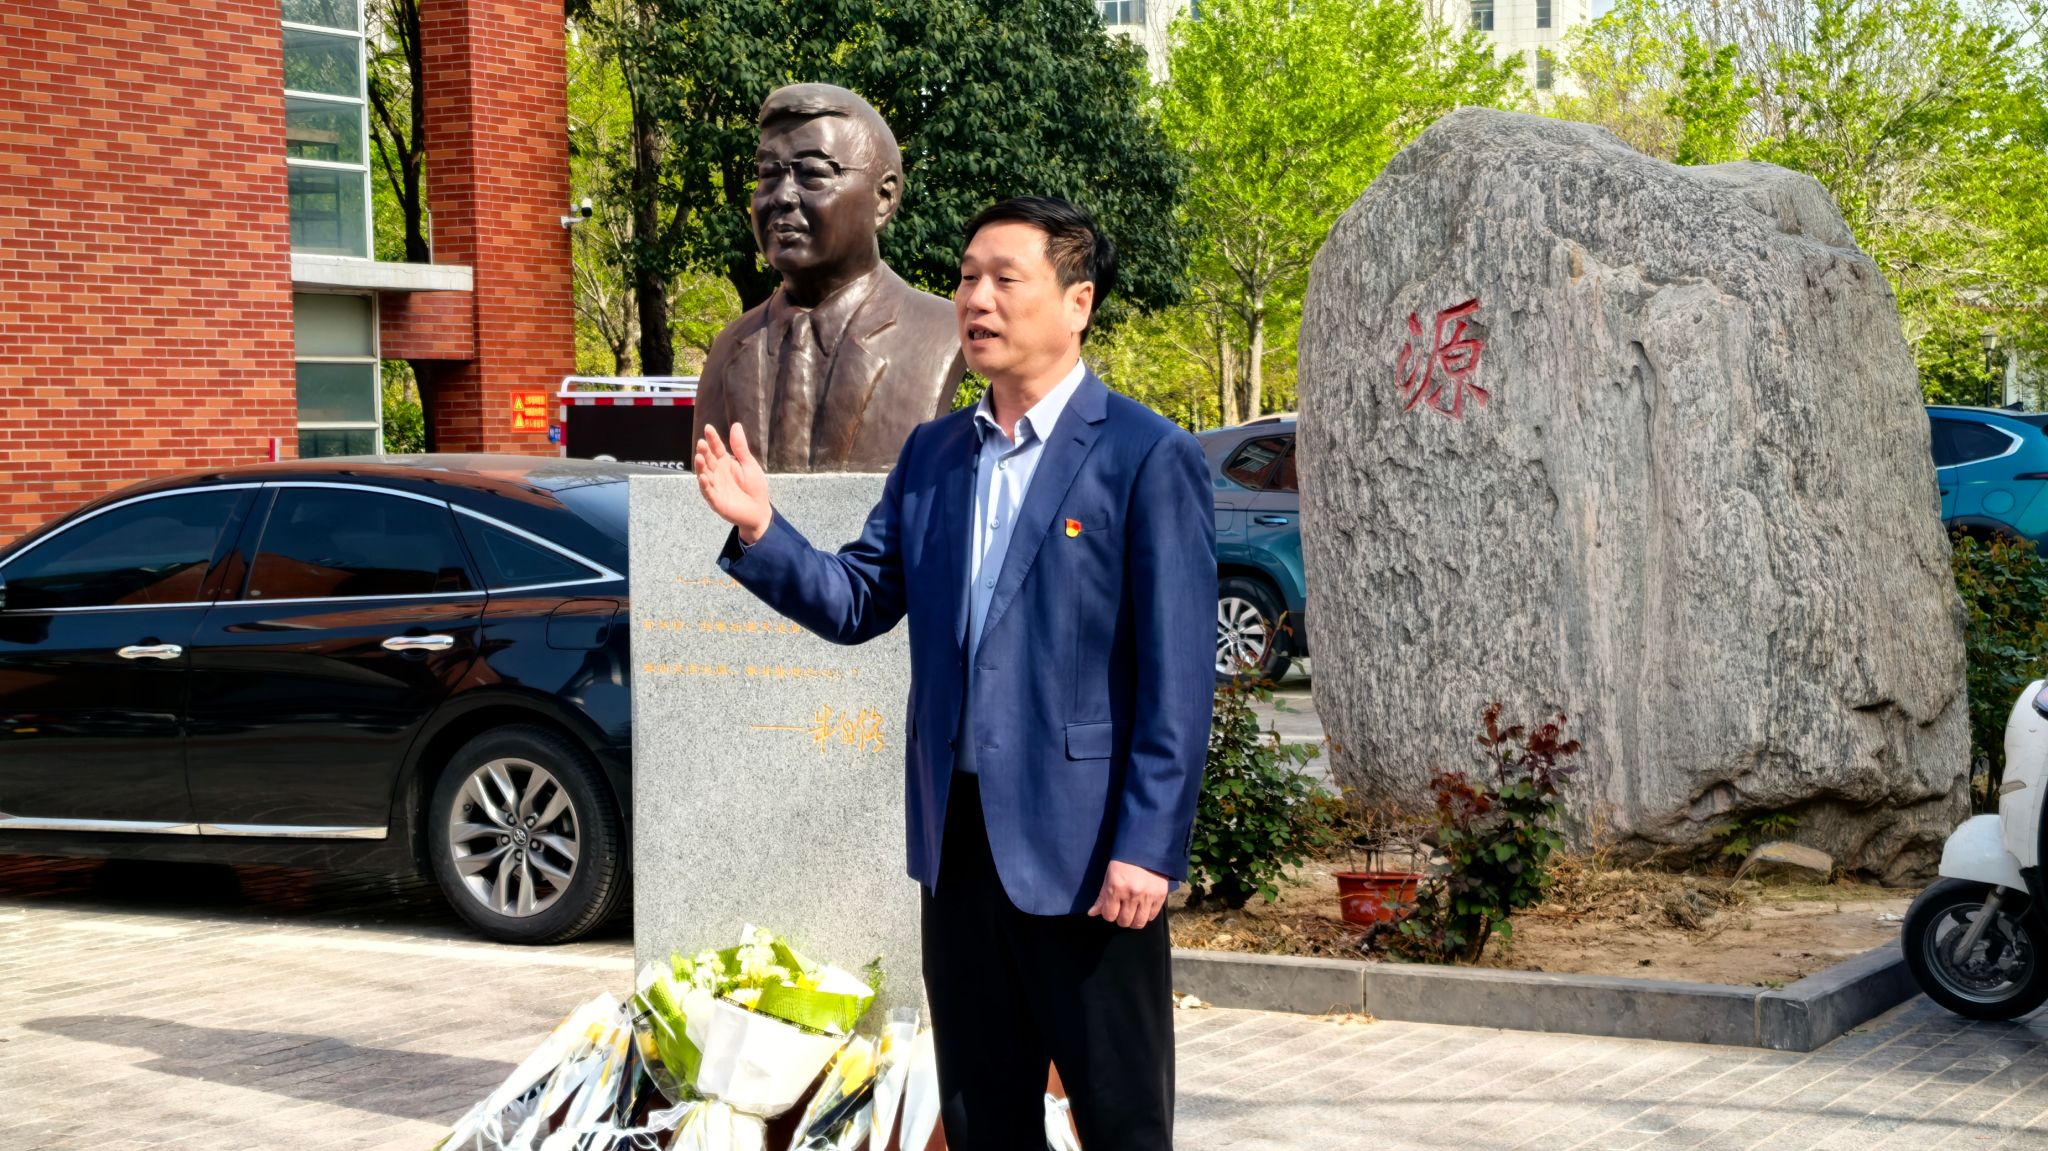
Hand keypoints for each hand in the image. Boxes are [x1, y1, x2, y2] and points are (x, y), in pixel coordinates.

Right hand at [694, 424, 772, 543]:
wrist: (760, 510)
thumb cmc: (754, 487)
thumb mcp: (749, 464)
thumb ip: (740, 447)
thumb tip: (736, 425)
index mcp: (725, 463)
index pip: (717, 448)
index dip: (712, 439)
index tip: (708, 429)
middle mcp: (717, 473)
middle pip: (708, 460)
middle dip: (704, 452)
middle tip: (702, 443)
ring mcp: (715, 487)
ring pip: (705, 475)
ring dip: (701, 467)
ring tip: (699, 457)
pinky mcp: (716, 501)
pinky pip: (709, 493)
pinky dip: (705, 486)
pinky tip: (704, 478)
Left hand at [1087, 860, 1169, 929]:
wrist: (1147, 849)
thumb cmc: (1124, 862)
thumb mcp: (1109, 875)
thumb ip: (1102, 896)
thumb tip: (1092, 913)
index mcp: (1116, 887)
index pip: (1109, 915)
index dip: (1109, 914)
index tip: (1111, 909)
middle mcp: (1132, 893)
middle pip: (1124, 921)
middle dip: (1121, 918)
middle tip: (1122, 910)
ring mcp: (1147, 896)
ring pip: (1138, 923)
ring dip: (1134, 920)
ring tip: (1133, 912)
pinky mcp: (1160, 895)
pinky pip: (1152, 916)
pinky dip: (1147, 915)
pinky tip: (1143, 907)